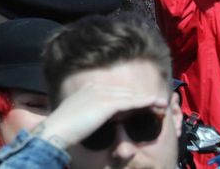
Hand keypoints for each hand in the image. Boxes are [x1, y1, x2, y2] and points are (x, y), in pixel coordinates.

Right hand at [34, 83, 168, 149]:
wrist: (58, 130)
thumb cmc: (67, 127)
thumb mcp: (82, 116)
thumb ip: (95, 112)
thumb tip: (110, 118)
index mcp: (88, 89)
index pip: (116, 92)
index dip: (132, 98)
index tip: (144, 103)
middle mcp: (95, 88)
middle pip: (125, 92)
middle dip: (142, 97)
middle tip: (158, 102)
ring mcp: (100, 94)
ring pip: (130, 96)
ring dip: (147, 99)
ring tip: (161, 103)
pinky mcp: (106, 103)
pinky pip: (130, 102)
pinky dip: (144, 102)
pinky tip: (154, 104)